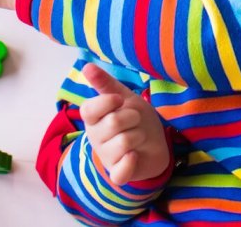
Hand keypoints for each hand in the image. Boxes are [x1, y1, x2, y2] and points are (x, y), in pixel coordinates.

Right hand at [80, 63, 170, 185]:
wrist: (154, 142)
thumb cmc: (135, 117)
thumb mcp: (123, 96)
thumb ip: (105, 83)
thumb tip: (86, 66)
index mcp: (93, 118)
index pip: (89, 110)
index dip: (108, 102)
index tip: (120, 100)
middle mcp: (95, 137)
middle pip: (114, 123)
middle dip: (133, 118)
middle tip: (135, 120)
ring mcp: (106, 157)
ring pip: (124, 142)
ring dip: (140, 135)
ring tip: (139, 135)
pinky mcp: (117, 173)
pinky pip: (121, 171)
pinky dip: (131, 162)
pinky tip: (135, 156)